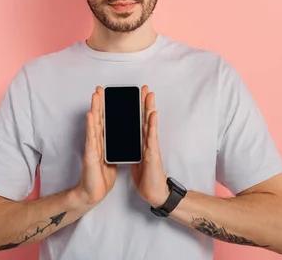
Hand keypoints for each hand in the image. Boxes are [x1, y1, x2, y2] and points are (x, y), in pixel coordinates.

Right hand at [74, 86, 117, 205]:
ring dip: (95, 109)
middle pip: (98, 119)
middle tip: (99, 89)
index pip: (105, 121)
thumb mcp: (112, 158)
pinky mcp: (91, 155)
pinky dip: (91, 126)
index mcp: (103, 142)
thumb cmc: (101, 177)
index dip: (106, 108)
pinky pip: (92, 138)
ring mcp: (92, 147)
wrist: (94, 193)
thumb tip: (119, 138)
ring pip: (94, 124)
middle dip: (99, 103)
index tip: (107, 95)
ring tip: (95, 96)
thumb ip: (113, 147)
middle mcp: (96, 142)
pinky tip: (91, 115)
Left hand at [131, 86, 169, 207]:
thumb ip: (133, 148)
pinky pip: (152, 136)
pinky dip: (152, 124)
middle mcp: (147, 142)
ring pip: (149, 123)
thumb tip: (127, 140)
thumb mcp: (136, 160)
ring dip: (149, 108)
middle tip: (145, 88)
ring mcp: (151, 146)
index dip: (136, 109)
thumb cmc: (146, 178)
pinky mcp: (152, 153)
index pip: (138, 122)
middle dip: (144, 103)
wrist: (154, 193)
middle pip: (145, 119)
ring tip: (149, 94)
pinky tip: (153, 113)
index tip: (135, 96)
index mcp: (140, 143)